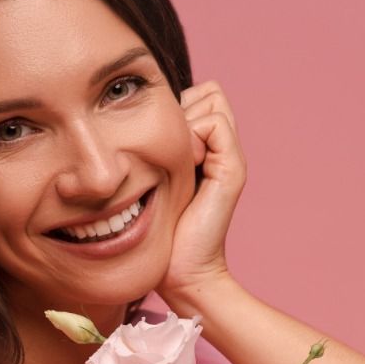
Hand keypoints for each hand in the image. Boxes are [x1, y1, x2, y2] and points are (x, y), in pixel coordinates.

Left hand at [155, 79, 247, 311]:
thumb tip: (132, 119)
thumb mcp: (153, 181)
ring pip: (213, 99)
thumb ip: (155, 151)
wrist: (181, 272)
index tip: (155, 142)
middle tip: (164, 148)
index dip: (177, 108)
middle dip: (182, 108)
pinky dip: (192, 135)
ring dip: (186, 121)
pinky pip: (214, 123)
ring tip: (174, 159)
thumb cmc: (161, 234)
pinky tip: (182, 165)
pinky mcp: (232, 169)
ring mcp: (231, 157)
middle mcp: (224, 149)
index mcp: (208, 150)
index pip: (200, 95)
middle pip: (209, 92)